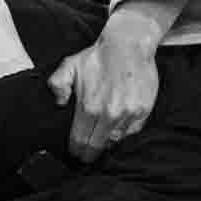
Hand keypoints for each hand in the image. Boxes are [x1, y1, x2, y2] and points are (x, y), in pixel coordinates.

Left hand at [47, 20, 161, 161]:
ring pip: (115, 141)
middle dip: (89, 153)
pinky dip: (123, 134)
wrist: (129, 44)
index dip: (76, 150)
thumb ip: (57, 85)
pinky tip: (116, 131)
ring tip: (101, 142)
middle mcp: (109, 115)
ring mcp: (128, 114)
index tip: (74, 153)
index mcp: (89, 107)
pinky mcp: (143, 111)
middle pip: (97, 145)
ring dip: (107, 144)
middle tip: (85, 156)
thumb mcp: (70, 65)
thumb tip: (59, 103)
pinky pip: (131, 132)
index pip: (80, 140)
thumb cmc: (98, 56)